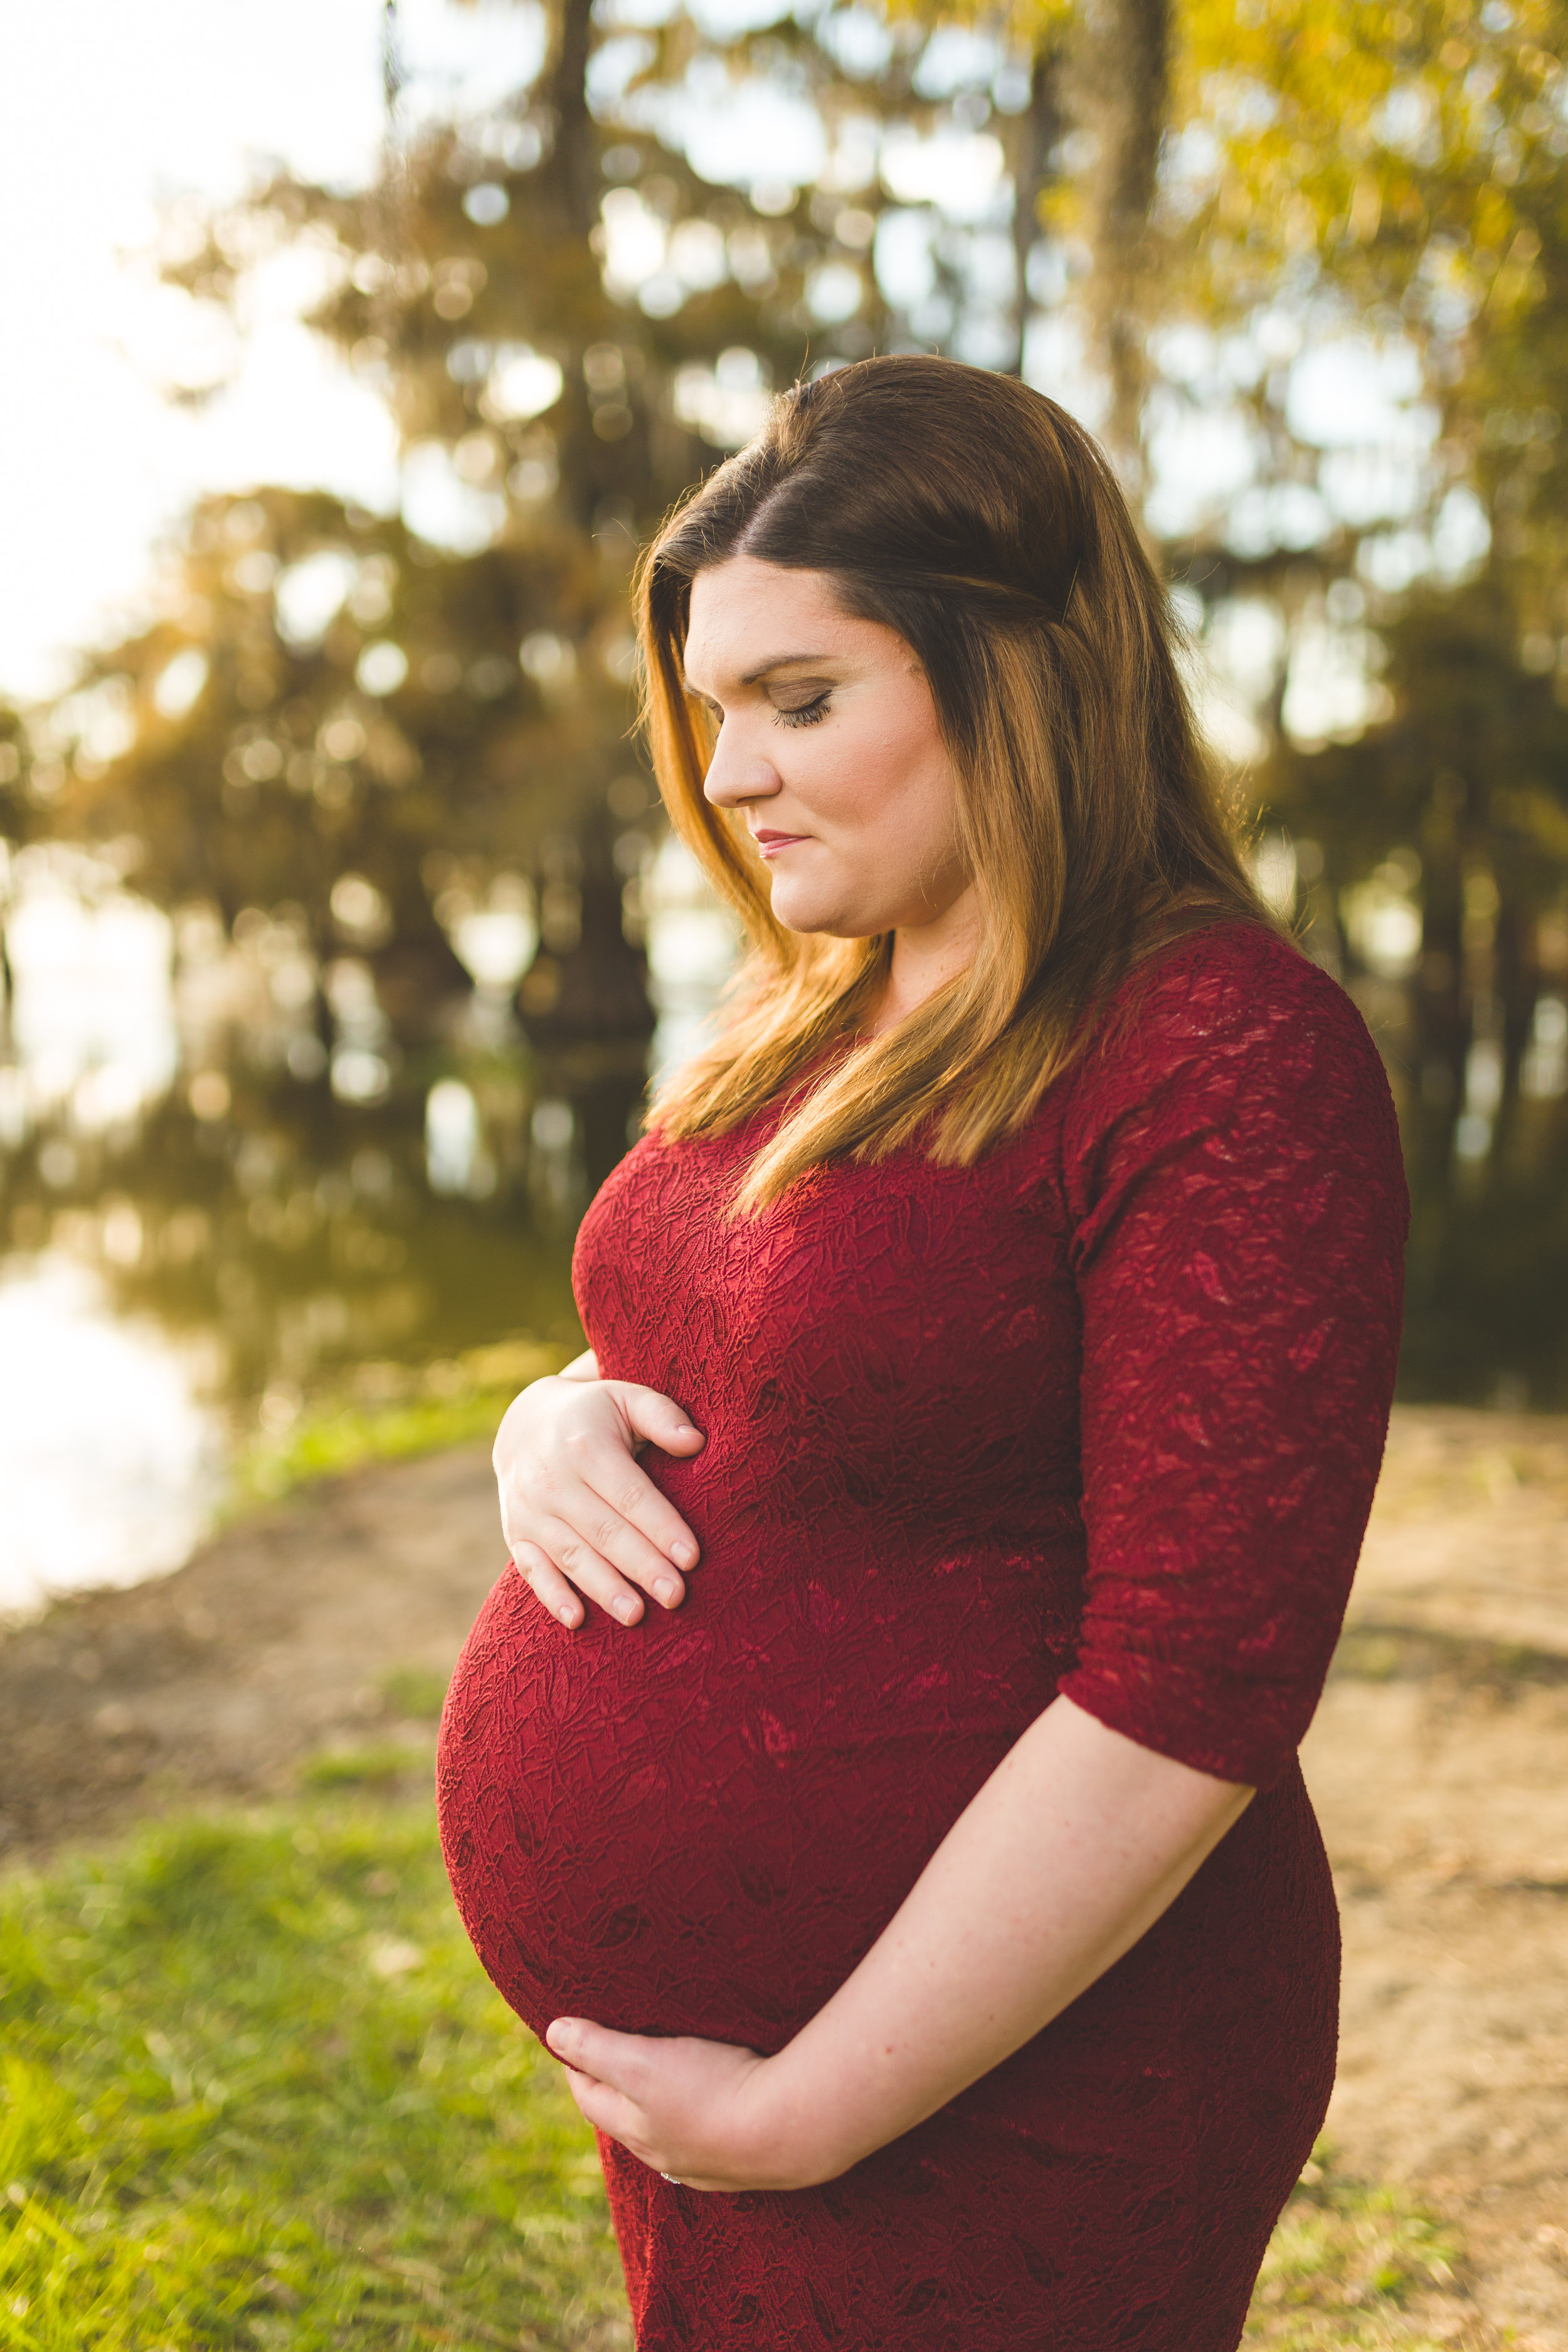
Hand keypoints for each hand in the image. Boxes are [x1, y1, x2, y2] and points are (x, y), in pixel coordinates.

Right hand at [494, 1369, 704, 1628]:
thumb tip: (696, 1442)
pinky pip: (532, 1568)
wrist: (525, 1421)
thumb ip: (662, 1416)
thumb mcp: (626, 1398)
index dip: (661, 1527)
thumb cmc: (594, 1415)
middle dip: (642, 1566)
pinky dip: (552, 1595)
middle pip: (604, 1531)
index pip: (630, 1494)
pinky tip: (577, 1620)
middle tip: (676, 1596)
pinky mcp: (515, 1533)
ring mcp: (529, 1509)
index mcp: (585, 1446)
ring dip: (604, 1588)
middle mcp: (552, 1479)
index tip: (691, 1557)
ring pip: (571, 1555)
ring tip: (636, 1615)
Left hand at [545, 2017, 818, 2192]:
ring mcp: (703, 2162)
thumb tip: (552, 2033)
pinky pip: (706, 2137)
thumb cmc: (710, 2090)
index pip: (589, 2095)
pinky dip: (697, 2118)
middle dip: (614, 2082)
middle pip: (625, 2116)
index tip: (571, 2033)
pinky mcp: (741, 2160)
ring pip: (665, 2131)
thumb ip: (596, 2047)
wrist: (788, 2130)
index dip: (576, 2062)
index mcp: (634, 2129)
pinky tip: (710, 2108)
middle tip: (612, 2047)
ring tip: (661, 2074)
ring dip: (657, 2104)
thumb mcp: (642, 2061)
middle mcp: (663, 2154)